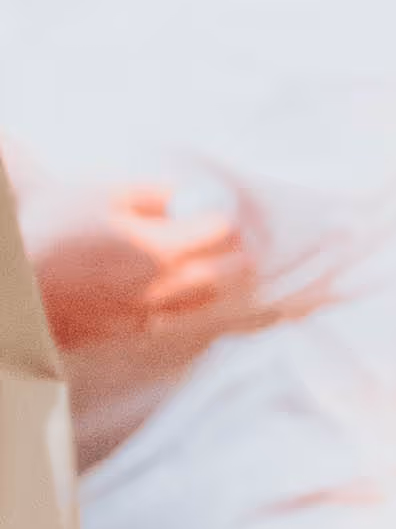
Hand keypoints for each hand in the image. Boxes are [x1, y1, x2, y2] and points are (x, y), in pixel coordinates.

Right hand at [27, 183, 253, 348]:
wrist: (10, 280)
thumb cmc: (51, 227)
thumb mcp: (104, 195)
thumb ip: (153, 195)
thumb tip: (185, 196)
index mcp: (160, 249)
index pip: (219, 234)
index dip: (228, 223)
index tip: (227, 219)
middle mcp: (159, 288)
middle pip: (221, 277)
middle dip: (235, 260)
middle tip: (239, 250)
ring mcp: (140, 315)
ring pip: (196, 305)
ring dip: (210, 287)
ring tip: (212, 273)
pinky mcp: (119, 333)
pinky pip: (163, 322)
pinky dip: (175, 308)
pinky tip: (166, 296)